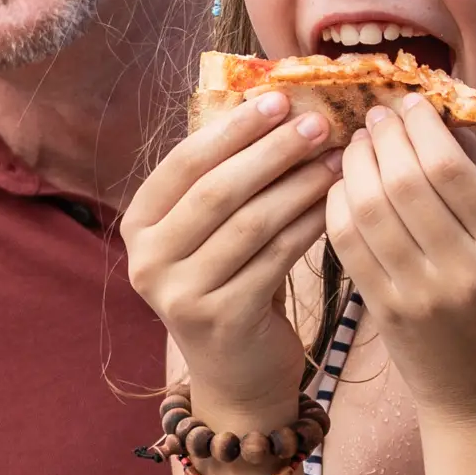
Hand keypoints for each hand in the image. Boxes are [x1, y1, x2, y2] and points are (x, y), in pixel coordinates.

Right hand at [121, 90, 339, 425]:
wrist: (237, 376)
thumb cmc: (231, 286)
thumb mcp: (212, 232)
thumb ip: (225, 179)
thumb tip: (274, 102)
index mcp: (139, 225)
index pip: (184, 163)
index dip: (233, 128)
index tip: (280, 98)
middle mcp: (147, 260)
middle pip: (216, 189)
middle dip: (271, 150)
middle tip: (318, 122)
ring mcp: (179, 294)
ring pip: (249, 222)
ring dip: (297, 184)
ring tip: (336, 158)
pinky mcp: (220, 319)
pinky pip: (274, 257)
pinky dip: (309, 224)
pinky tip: (336, 202)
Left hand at [324, 93, 475, 422]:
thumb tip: (446, 116)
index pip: (450, 166)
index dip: (420, 126)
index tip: (409, 105)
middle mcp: (465, 267)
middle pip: (405, 180)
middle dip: (383, 137)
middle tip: (374, 118)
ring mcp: (420, 292)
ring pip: (369, 207)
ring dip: (355, 164)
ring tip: (357, 145)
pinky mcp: (384, 310)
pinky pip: (347, 242)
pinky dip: (338, 202)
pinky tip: (342, 186)